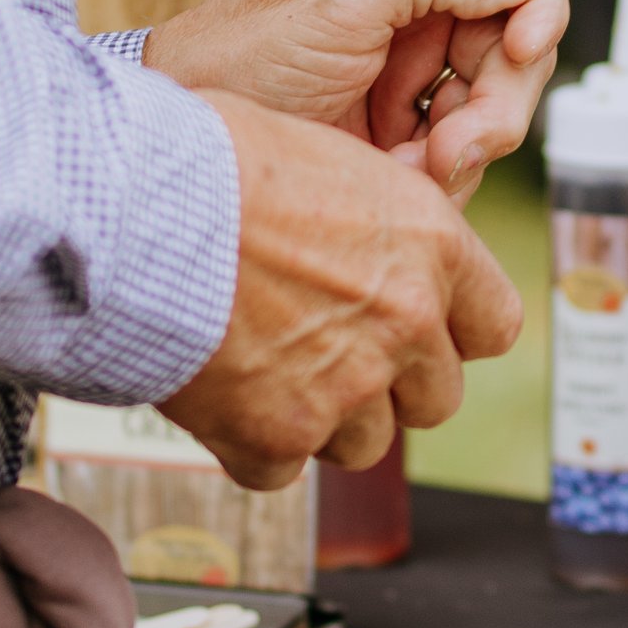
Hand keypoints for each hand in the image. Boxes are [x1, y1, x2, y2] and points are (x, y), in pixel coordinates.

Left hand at [141, 0, 567, 198]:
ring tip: (416, 166)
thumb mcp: (334, 0)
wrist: (196, 143)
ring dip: (471, 141)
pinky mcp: (407, 118)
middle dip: (500, 95)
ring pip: (500, 96)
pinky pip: (468, 143)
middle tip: (456, 146)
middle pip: (521, 34)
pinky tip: (398, 175)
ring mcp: (416, 58)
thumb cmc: (239, 56)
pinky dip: (446, 168)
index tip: (519, 52)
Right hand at [163, 94, 522, 488]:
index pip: (494, 325)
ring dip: (324, 419)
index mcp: (431, 243)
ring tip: (265, 368)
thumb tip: (371, 246)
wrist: (134, 205)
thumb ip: (373, 222)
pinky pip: (283, 468)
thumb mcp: (327, 158)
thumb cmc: (214, 159)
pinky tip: (219, 394)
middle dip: (388, 386)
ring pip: (366, 444)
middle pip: (435, 399)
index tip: (419, 331)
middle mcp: (406, 320)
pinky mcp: (279, 434)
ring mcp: (348, 385)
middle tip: (326, 353)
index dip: (453, 334)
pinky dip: (253, 444)